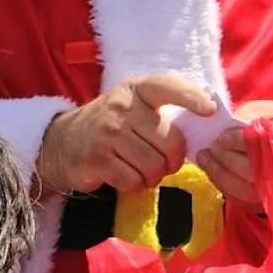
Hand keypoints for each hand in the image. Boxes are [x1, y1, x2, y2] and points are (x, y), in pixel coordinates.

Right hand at [37, 75, 215, 194]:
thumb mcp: (135, 105)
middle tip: (165, 163)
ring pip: (153, 166)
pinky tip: (127, 177)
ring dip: (154, 176)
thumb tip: (208, 119)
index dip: (191, 97)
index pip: (167, 87)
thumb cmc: (113, 124)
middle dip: (173, 160)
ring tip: (144, 170)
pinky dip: (136, 186)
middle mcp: (122, 107)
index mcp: (137, 89)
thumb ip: (166, 108)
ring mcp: (107, 132)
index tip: (210, 111)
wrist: (62, 142)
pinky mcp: (95, 159)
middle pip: (170, 141)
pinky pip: (133, 181)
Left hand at [196, 100, 272, 214]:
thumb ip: (250, 113)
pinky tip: (213, 172)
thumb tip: (227, 124)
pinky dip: (224, 186)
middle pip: (259, 170)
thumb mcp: (270, 108)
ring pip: (249, 189)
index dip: (243, 140)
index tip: (222, 136)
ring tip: (205, 158)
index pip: (272, 141)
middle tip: (211, 147)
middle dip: (229, 159)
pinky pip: (244, 201)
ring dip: (221, 175)